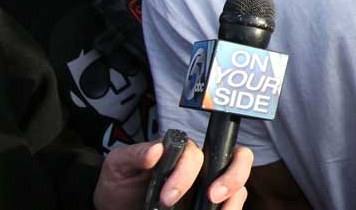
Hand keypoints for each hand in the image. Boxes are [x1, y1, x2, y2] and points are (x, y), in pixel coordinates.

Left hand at [93, 137, 252, 209]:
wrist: (116, 209)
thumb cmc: (120, 184)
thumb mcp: (119, 165)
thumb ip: (136, 154)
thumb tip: (156, 151)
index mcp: (182, 152)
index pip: (197, 152)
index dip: (187, 171)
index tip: (168, 196)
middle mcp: (202, 167)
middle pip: (237, 157)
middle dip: (232, 175)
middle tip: (212, 197)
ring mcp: (210, 187)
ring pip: (239, 185)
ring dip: (234, 197)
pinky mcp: (211, 206)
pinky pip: (233, 205)